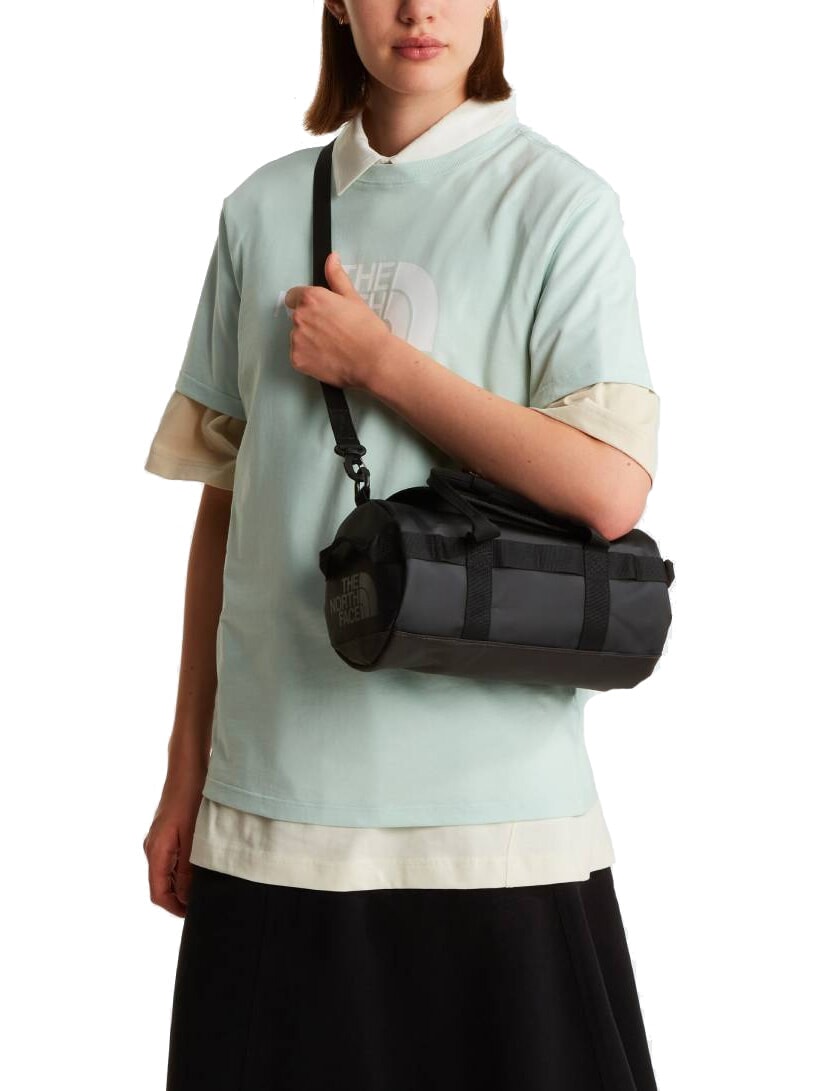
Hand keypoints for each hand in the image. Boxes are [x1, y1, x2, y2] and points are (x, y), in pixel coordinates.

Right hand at [143, 775, 203, 916]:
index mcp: (156, 851)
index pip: (158, 893)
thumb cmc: (191, 799)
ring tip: (206, 886)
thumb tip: (186, 897)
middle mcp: (153, 847)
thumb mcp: (194, 837)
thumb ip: (188, 870)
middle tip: (204, 903)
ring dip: (183, 883)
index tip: (194, 915)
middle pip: (162, 884)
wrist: (188, 768)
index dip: (175, 908)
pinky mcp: (167, 831)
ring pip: (167, 872)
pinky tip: (202, 865)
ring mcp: (158, 839)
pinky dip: (184, 868)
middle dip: (180, 898)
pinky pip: (171, 858)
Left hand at [283, 252, 393, 389]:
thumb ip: (336, 277)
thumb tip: (331, 259)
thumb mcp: (353, 298)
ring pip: (298, 337)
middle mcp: (299, 317)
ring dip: (309, 341)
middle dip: (311, 323)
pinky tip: (327, 358)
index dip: (308, 304)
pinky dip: (309, 358)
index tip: (320, 313)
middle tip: (333, 332)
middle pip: (297, 318)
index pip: (294, 296)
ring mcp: (297, 340)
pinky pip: (298, 356)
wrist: (373, 361)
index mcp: (311, 298)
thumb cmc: (367, 331)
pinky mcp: (297, 359)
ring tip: (332, 347)